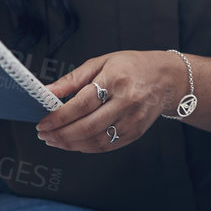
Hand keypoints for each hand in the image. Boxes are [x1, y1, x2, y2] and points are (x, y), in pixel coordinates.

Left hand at [38, 50, 184, 152]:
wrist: (167, 79)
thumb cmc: (132, 67)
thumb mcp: (102, 63)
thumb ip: (73, 79)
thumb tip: (46, 92)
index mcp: (116, 79)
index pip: (82, 103)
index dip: (59, 117)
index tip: (42, 123)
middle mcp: (127, 101)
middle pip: (87, 126)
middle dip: (60, 135)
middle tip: (44, 134)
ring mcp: (133, 120)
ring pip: (96, 141)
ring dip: (70, 144)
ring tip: (55, 140)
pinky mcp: (135, 132)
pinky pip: (106, 146)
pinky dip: (86, 148)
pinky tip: (74, 142)